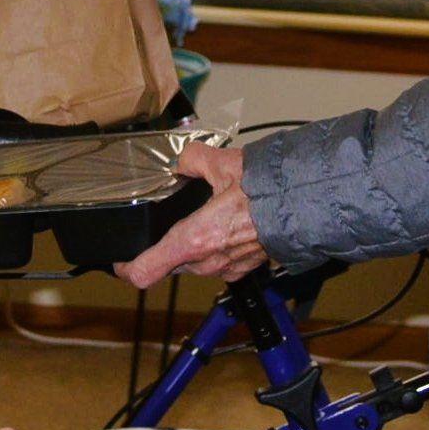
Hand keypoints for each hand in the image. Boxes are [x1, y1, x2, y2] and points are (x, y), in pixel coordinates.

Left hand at [116, 142, 266, 287]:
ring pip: (193, 264)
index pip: (143, 272)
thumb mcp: (222, 163)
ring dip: (191, 246)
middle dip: (163, 246)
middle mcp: (207, 261)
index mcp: (193, 240)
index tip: (119, 259)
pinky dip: (214, 248)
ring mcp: (226, 268)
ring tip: (201, 217)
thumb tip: (179, 157)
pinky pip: (217, 263)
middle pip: (168, 264)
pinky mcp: (243, 269)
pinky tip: (224, 224)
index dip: (125, 267)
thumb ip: (191, 158)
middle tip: (166, 221)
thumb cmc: (270, 190)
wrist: (309, 206)